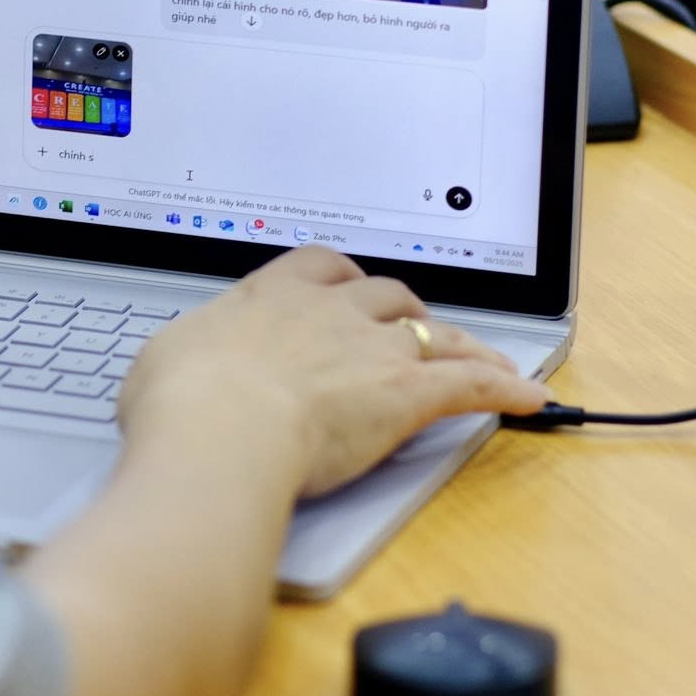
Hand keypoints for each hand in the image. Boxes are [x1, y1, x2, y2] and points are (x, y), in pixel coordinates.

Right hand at [117, 245, 546, 495]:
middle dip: (403, 309)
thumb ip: (189, 357)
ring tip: (481, 354)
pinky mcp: (408, 394)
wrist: (220, 430)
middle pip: (385, 294)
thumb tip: (179, 371)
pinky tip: (529, 395)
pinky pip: (471, 383)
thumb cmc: (182, 403)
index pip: (321, 265)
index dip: (341, 279)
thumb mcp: (166, 362)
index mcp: (271, 295)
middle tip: (410, 328)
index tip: (344, 289)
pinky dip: (505, 387)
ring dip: (461, 341)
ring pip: (435, 331)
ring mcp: (374, 349)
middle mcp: (330, 311)